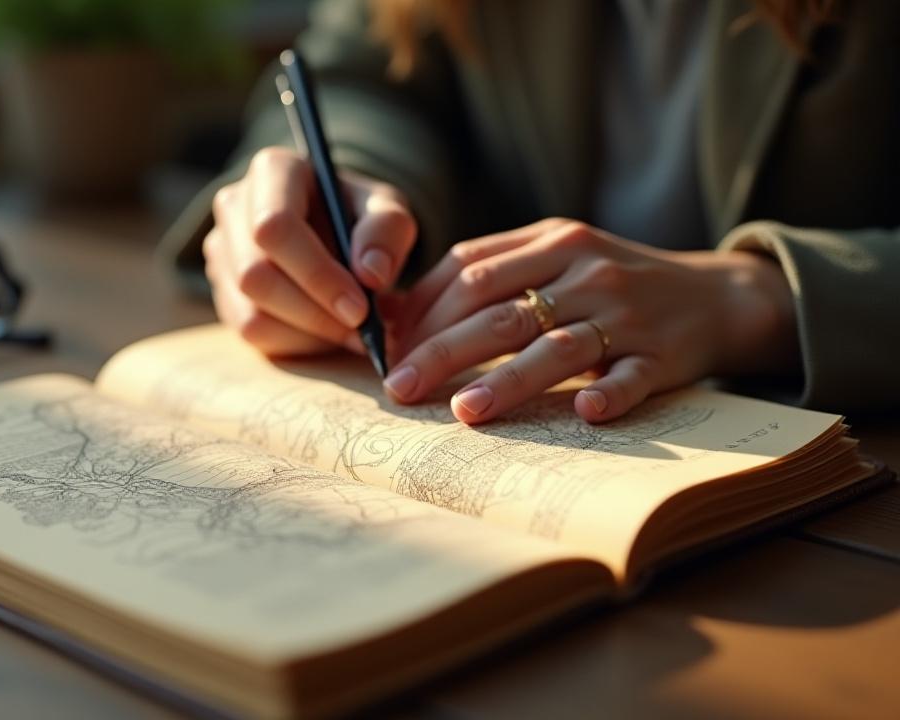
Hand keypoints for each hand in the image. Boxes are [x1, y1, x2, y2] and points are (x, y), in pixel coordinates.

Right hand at [204, 146, 416, 355]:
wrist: (335, 230)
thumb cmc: (359, 217)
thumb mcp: (387, 211)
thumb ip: (387, 231)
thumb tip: (371, 273)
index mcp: (273, 171)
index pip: (274, 227)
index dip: (316, 274)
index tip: (360, 308)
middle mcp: (234, 205)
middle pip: (255, 275)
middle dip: (314, 313)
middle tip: (363, 330)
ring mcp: (221, 250)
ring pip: (250, 311)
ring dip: (308, 333)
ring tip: (352, 332)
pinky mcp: (222, 288)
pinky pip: (250, 330)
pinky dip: (295, 342)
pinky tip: (327, 333)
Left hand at [385, 219, 797, 423]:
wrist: (715, 295)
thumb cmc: (611, 281)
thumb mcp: (555, 256)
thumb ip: (488, 273)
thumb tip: (400, 315)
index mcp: (553, 241)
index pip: (471, 271)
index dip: (423, 310)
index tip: (388, 347)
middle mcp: (586, 271)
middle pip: (500, 310)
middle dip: (442, 350)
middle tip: (399, 387)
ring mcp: (626, 314)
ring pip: (559, 347)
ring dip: (509, 380)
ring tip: (465, 411)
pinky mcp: (663, 355)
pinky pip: (633, 377)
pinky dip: (610, 394)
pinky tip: (586, 412)